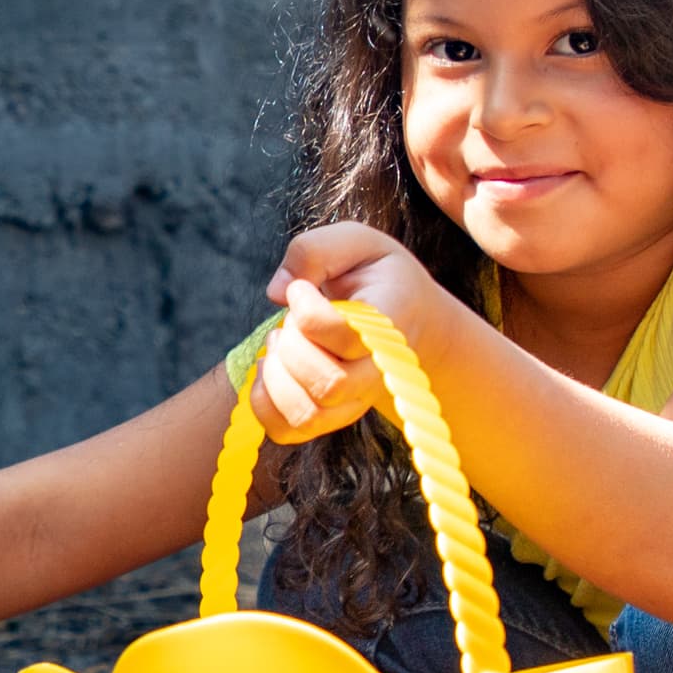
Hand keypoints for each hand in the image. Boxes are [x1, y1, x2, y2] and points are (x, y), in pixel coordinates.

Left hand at [250, 224, 451, 444]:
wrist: (409, 318)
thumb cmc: (377, 276)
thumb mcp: (356, 242)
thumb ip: (315, 249)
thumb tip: (277, 291)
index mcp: (389, 326)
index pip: (342, 335)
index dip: (306, 310)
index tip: (301, 290)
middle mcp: (379, 373)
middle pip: (327, 383)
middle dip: (292, 344)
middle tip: (290, 320)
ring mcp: (355, 400)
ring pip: (307, 414)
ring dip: (276, 376)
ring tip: (278, 344)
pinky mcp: (330, 415)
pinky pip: (288, 430)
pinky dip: (264, 403)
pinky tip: (268, 369)